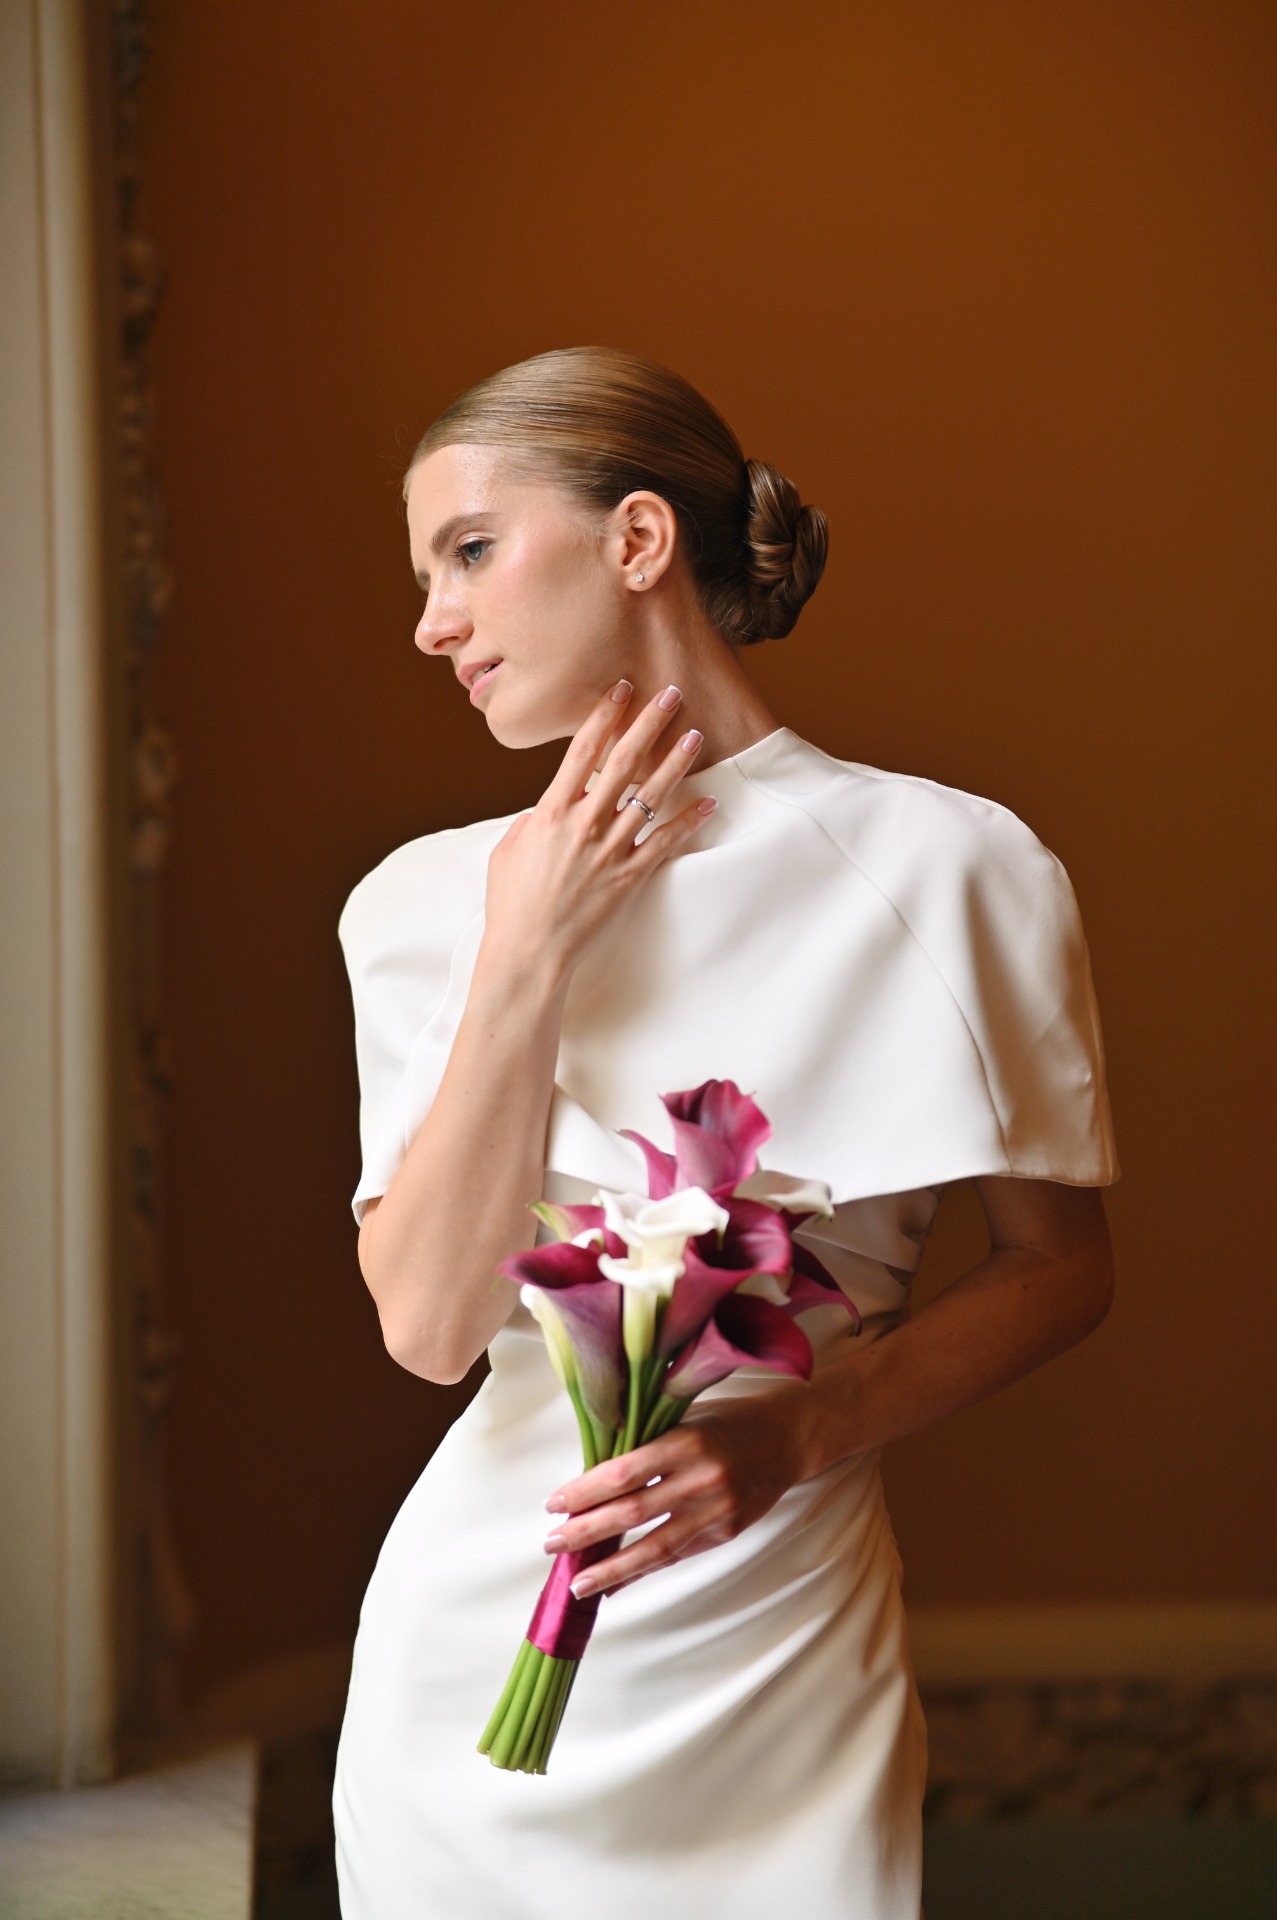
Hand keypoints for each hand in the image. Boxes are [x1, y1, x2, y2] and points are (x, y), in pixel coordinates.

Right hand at [479, 680, 714, 983]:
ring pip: (650, 798)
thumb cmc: (511, 904)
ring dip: (675, 763)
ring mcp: (609, 852)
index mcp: (550, 813)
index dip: (603, 717)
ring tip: (695, 736)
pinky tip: (708, 804)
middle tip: (670, 695)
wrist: (528, 952)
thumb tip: (551, 807)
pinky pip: (664, 844)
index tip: (620, 690)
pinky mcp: (628, 879)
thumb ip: (533, 821)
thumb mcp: (509, 850)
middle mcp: (583, 826)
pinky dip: (688, 823)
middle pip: (623, 764)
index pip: (581, 752)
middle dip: (648, 725)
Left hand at [540, 1388, 813, 1599]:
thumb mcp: (684, 1422)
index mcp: (684, 1442)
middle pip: (632, 1512)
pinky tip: (615, 1586)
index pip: (623, 1472)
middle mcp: (701, 1478)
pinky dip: (642, 1571)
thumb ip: (646, 1451)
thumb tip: (592, 1489)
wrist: (786, 1438)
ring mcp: (717, 1511)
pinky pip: (676, 1555)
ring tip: (577, 1585)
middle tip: (551, 1544)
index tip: (554, 1505)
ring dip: (611, 1569)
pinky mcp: (727, 1533)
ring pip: (654, 1548)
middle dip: (586, 1531)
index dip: (585, 1491)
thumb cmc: (725, 1423)